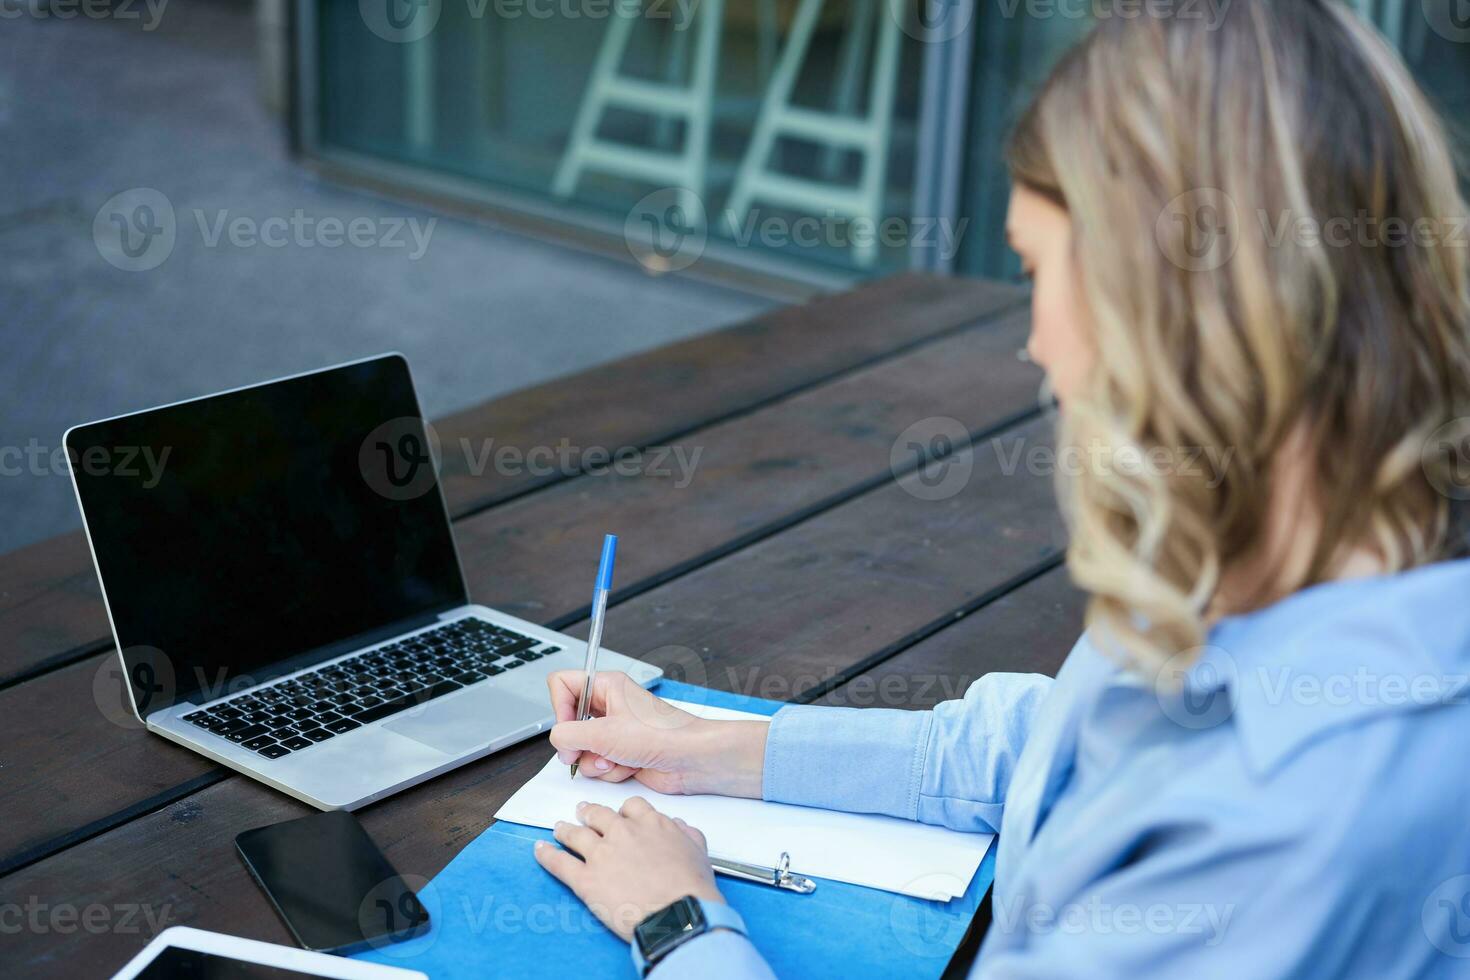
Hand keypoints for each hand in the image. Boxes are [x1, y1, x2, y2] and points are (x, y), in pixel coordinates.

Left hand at [533, 797, 724, 940]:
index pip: (631, 806)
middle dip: (588, 813)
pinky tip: (539, 850)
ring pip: (575, 834)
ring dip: (565, 830)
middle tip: (583, 812)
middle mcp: (622, 833)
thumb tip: (678, 826)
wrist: (678, 914)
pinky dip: (546, 855)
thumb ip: (686, 833)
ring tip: (559, 828)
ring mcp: (601, 854)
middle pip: (598, 815)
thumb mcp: (698, 850)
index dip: (623, 810)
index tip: (620, 815)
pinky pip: (559, 863)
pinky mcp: (586, 879)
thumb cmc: (691, 888)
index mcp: (650, 823)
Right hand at [546, 670, 766, 797]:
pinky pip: (598, 765)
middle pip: (569, 723)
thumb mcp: (604, 733)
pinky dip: (610, 770)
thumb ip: (568, 735)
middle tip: (586, 750)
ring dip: (596, 760)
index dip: (559, 707)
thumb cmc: (662, 734)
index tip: (567, 726)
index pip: (562, 684)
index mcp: (606, 686)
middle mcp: (609, 706)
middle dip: (577, 743)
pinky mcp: (621, 754)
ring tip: (617, 758)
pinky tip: (630, 767)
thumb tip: (556, 740)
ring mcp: (615, 732)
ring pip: (582, 749)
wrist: (691, 759)